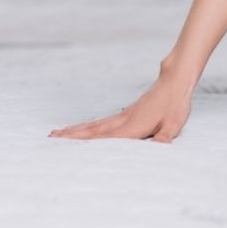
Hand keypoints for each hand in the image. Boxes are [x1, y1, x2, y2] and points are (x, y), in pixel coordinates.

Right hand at [49, 76, 192, 141]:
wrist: (174, 81)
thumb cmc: (175, 105)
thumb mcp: (174, 123)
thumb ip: (165, 136)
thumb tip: (160, 146)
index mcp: (132, 126)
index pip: (103, 137)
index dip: (84, 141)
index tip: (65, 141)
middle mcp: (122, 120)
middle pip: (92, 129)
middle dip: (71, 134)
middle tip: (50, 137)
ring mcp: (122, 116)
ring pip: (94, 125)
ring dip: (75, 130)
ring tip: (57, 133)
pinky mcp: (125, 114)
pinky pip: (102, 122)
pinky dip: (88, 126)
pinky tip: (83, 129)